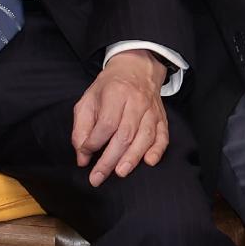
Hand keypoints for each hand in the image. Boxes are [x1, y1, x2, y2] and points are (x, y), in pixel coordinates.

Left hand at [70, 50, 171, 186]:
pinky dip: (157, 150)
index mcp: (115, 94)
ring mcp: (151, 111)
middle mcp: (136, 102)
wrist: (136, 68)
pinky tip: (149, 162)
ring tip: (120, 173)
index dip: (95, 142)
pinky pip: (163, 137)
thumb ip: (81, 127)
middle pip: (125, 134)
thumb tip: (82, 155)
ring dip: (132, 158)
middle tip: (98, 177)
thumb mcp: (88, 99)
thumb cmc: (109, 87)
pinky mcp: (161, 118)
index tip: (85, 154)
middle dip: (110, 159)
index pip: (106, 123)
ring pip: (144, 137)